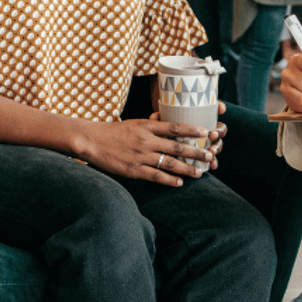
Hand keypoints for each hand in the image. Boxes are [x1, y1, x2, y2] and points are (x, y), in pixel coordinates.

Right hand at [77, 118, 218, 184]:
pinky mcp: (133, 170)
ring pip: (169, 163)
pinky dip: (169, 180)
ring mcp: (140, 156)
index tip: (205, 132)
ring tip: (199, 172)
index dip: (191, 130)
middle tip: (209, 155)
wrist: (92, 141)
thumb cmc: (114, 132)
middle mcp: (146, 141)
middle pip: (176, 147)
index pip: (174, 127)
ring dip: (186, 169)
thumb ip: (151, 123)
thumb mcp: (134, 123)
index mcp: (146, 126)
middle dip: (196, 152)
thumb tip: (164, 119)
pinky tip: (179, 182)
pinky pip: (156, 176)